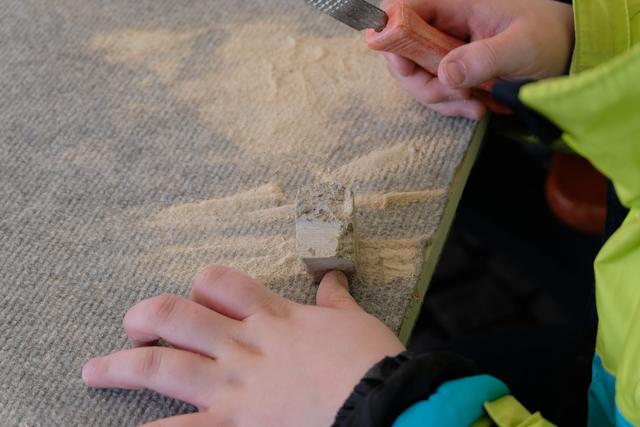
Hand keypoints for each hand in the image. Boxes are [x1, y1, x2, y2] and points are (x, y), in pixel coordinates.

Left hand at [82, 266, 404, 425]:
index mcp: (273, 318)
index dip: (202, 283)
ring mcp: (236, 387)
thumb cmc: (371, 361)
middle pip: (178, 317)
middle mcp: (244, 346)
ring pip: (164, 368)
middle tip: (132, 325)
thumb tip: (333, 278)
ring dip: (124, 367)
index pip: (222, 283)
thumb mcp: (354, 322)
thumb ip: (336, 300)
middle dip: (147, 318)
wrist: (383, 403)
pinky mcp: (238, 424)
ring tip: (93, 371)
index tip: (197, 293)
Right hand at [381, 0, 573, 118]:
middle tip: (455, 95)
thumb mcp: (522, 47)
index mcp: (457, 5)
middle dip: (421, 81)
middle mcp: (444, 25)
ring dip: (440, 99)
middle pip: (402, 50)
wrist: (567, 54)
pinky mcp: (452, 71)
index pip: (405, 8)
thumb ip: (484, 58)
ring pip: (416, 76)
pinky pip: (435, 91)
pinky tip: (478, 108)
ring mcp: (446, 50)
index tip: (403, 64)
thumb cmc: (549, 38)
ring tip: (475, 105)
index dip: (391, 33)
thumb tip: (445, 74)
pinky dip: (451, 105)